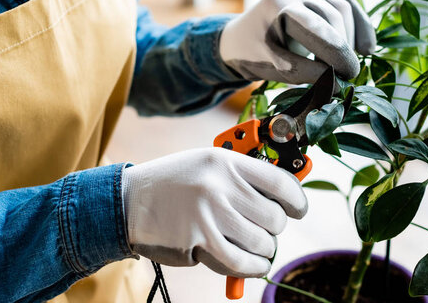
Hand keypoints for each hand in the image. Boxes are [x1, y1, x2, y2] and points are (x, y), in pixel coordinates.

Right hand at [122, 147, 307, 277]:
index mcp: (226, 161)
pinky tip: (253, 264)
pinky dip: (253, 268)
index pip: (280, 182)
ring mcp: (209, 214)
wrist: (129, 201)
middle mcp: (220, 185)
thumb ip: (242, 178)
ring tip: (255, 247)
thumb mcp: (206, 165)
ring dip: (263, 250)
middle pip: (274, 218)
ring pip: (262, 242)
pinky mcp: (198, 241)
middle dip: (274, 229)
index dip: (297, 200)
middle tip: (263, 230)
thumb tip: (283, 200)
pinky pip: (241, 262)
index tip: (298, 210)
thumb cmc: (174, 183)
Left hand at [219, 0, 375, 83]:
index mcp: (277, 6)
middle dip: (343, 47)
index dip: (335, 53)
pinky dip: (360, 25)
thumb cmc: (252, 54)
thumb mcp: (269, 66)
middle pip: (332, 15)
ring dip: (350, 38)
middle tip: (347, 75)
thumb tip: (335, 82)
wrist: (240, 37)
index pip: (314, 27)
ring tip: (346, 65)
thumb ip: (300, 71)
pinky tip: (366, 48)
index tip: (345, 78)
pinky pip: (347, 4)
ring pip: (342, 8)